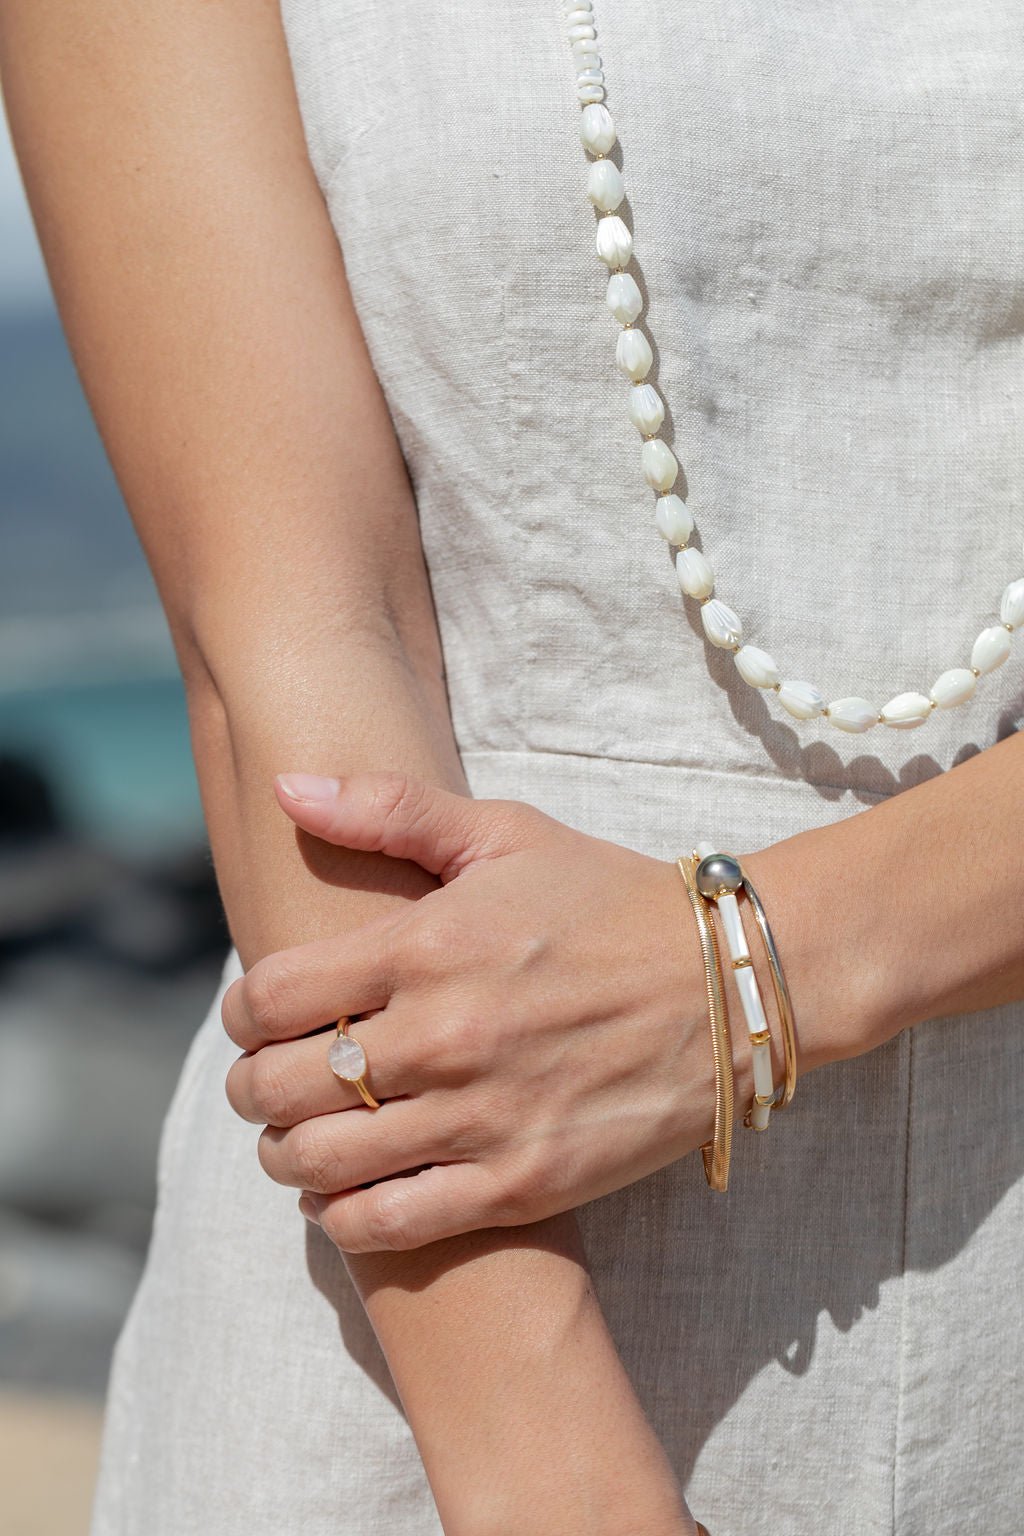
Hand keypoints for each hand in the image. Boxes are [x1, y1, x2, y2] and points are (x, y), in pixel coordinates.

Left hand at [222, 770, 804, 1251]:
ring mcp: (482, 1115)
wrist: (730, 985)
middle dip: (250, 1087)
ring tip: (297, 1139)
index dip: (241, 1010)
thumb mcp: (506, 834)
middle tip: (264, 1082)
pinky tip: (346, 1196)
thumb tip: (286, 790)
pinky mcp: (522, 1182)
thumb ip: (390, 809)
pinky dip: (346, 1219)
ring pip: (320, 1163)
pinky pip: (391, 1224)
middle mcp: (443, 1033)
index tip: (256, 1014)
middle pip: (278, 1086)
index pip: (270, 996)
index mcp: (427, 944)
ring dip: (285, 1156)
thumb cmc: (611, 900)